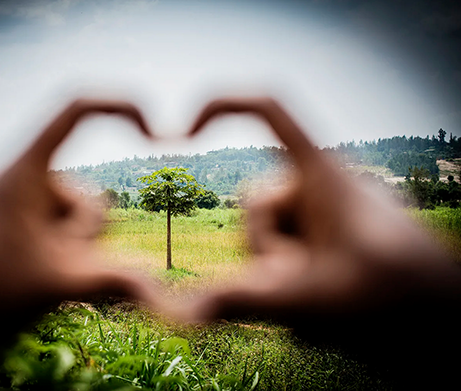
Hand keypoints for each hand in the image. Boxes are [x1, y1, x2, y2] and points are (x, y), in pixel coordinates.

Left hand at [0, 99, 157, 314]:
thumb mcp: (57, 283)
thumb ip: (115, 282)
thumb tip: (166, 293)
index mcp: (25, 171)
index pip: (76, 111)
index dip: (122, 108)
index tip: (154, 132)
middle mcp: (17, 178)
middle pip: (86, 193)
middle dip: (88, 236)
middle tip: (60, 270)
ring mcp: (11, 204)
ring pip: (70, 217)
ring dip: (72, 251)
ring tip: (40, 279)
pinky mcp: (6, 225)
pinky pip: (50, 229)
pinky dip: (57, 254)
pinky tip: (35, 280)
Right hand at [180, 98, 460, 382]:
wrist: (442, 318)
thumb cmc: (389, 300)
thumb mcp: (305, 299)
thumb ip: (240, 301)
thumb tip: (184, 312)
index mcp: (320, 172)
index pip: (268, 109)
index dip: (220, 106)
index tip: (185, 131)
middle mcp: (323, 182)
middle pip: (255, 201)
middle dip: (262, 249)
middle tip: (295, 284)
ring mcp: (331, 207)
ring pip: (273, 229)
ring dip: (280, 268)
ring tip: (316, 299)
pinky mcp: (337, 229)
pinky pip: (295, 241)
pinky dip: (295, 272)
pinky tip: (322, 299)